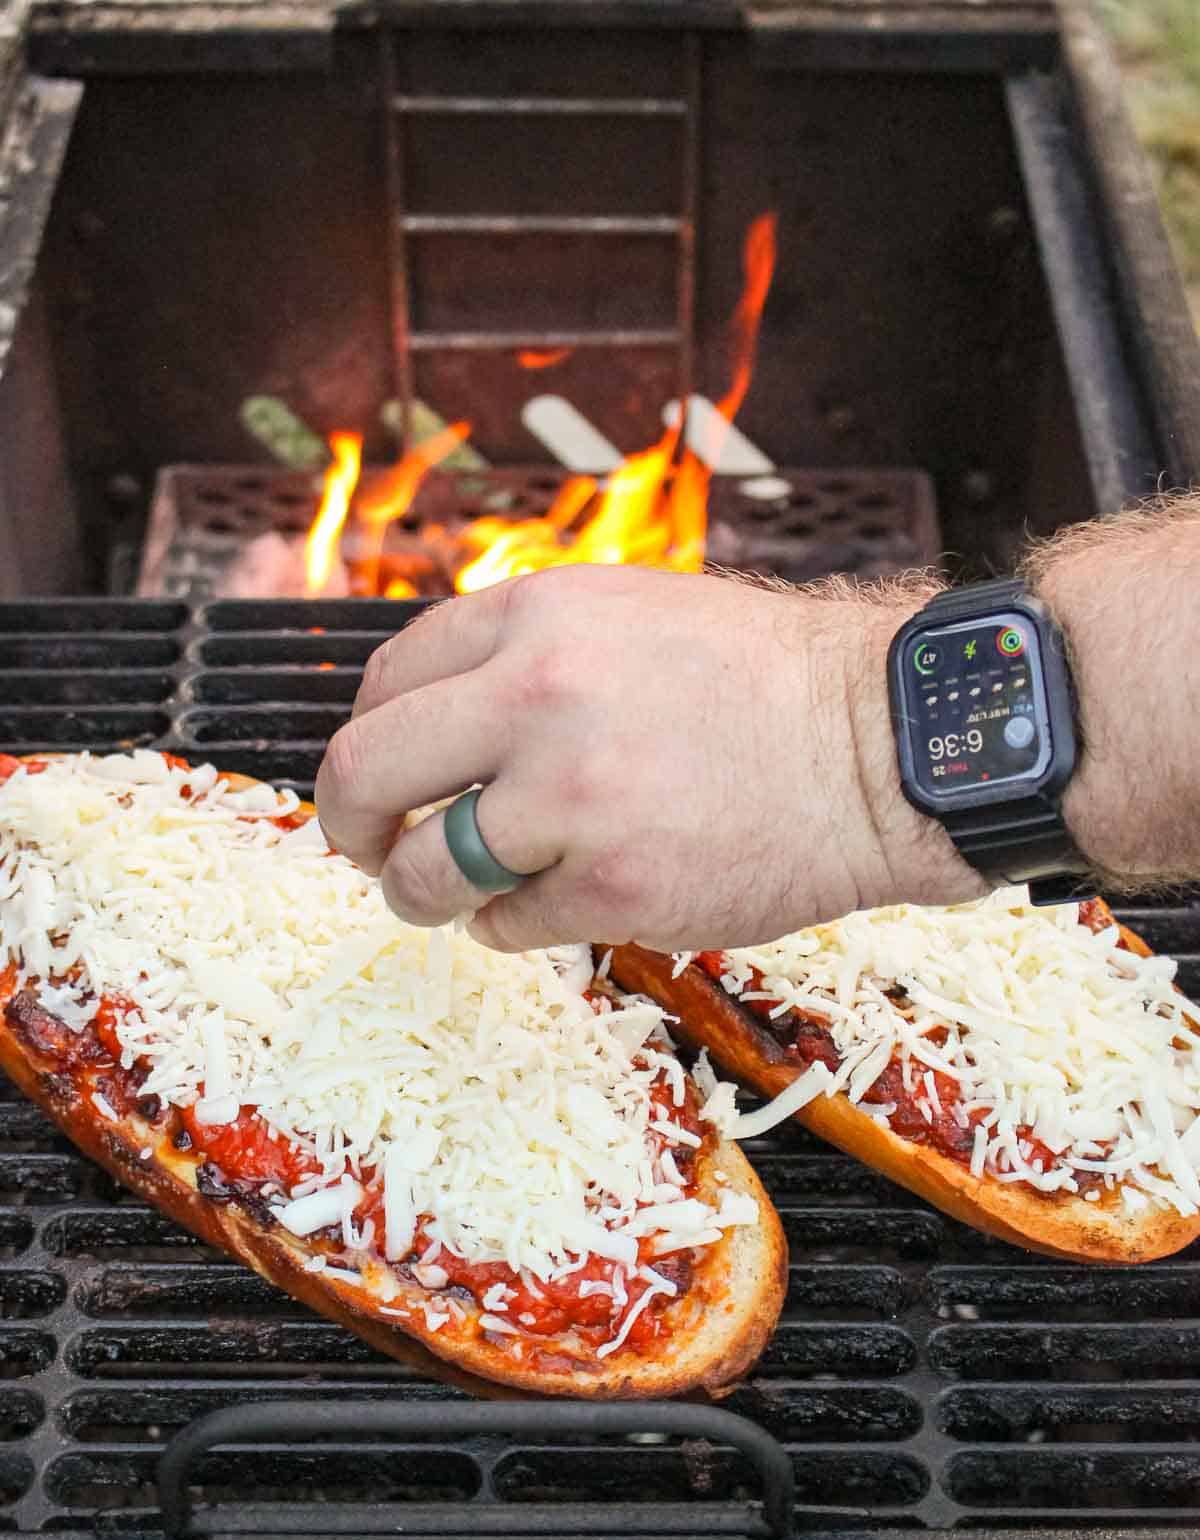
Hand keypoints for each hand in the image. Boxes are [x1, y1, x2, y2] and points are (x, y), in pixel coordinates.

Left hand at [315, 565, 983, 950]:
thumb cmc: (767, 683)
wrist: (879, 745)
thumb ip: (527, 652)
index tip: (382, 772)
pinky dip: (510, 924)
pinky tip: (556, 902)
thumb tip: (435, 720)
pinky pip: (502, 925)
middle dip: (348, 821)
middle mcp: (536, 697)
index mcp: (537, 616)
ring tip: (445, 895)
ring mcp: (569, 800)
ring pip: (422, 870)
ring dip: (419, 891)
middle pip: (364, 770)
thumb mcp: (630, 614)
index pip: (387, 679)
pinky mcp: (608, 890)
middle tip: (363, 847)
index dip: (375, 737)